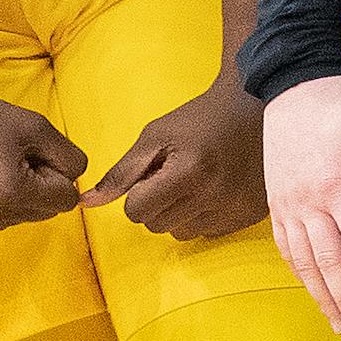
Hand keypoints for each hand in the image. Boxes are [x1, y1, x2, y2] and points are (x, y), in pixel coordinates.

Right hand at [0, 77, 88, 234]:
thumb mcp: (36, 127)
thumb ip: (68, 155)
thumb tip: (79, 180)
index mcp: (14, 194)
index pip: (66, 199)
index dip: (57, 172)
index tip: (34, 151)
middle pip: (45, 211)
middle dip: (40, 185)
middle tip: (14, 155)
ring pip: (20, 216)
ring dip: (18, 194)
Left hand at [80, 76, 267, 239]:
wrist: (252, 107)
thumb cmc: (199, 118)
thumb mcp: (156, 135)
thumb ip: (121, 172)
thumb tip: (87, 203)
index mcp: (189, 172)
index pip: (137, 211)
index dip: (138, 191)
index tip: (154, 172)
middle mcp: (214, 196)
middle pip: (157, 225)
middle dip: (157, 202)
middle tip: (174, 173)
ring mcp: (233, 209)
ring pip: (181, 232)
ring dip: (180, 211)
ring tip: (195, 180)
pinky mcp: (248, 216)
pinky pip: (208, 231)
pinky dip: (203, 214)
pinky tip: (213, 188)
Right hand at [263, 74, 340, 340]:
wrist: (293, 83)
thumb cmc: (339, 101)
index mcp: (336, 184)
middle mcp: (308, 202)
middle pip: (329, 263)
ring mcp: (288, 204)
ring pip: (304, 262)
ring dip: (322, 296)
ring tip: (339, 322)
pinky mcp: (276, 202)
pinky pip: (285, 248)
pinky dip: (300, 274)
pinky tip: (313, 289)